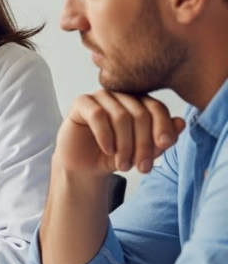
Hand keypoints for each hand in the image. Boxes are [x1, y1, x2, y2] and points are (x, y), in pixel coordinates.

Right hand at [54, 91, 185, 176]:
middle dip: (143, 144)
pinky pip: (97, 115)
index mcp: (139, 102)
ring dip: (124, 145)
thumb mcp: (142, 153)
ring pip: (120, 116)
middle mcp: (121, 96)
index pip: (157, 108)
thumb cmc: (114, 156)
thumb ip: (161, 140)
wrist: (85, 166)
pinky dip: (105, 136)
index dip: (163, 126)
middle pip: (140, 114)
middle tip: (141, 167)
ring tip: (123, 165)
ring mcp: (100, 97)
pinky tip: (108, 150)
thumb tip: (181, 123)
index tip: (164, 145)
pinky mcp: (82, 103)